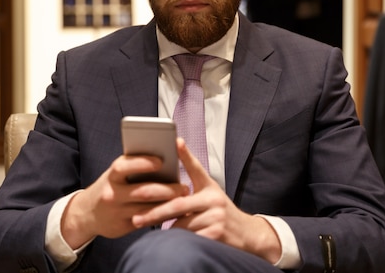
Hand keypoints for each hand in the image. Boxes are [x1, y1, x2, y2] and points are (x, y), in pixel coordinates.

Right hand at [60, 154, 188, 248]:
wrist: (87, 213)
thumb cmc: (111, 186)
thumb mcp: (117, 174)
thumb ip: (134, 168)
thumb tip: (165, 161)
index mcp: (112, 175)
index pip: (124, 166)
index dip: (143, 163)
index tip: (161, 161)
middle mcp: (112, 193)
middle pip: (143, 191)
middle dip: (167, 189)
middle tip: (184, 187)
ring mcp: (117, 211)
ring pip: (147, 209)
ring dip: (168, 204)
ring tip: (183, 198)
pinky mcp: (122, 227)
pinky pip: (146, 221)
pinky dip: (162, 216)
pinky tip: (174, 211)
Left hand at [131, 138, 281, 263]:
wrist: (247, 234)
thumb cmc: (220, 213)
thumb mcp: (210, 195)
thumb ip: (191, 190)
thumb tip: (164, 185)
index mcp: (210, 187)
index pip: (196, 168)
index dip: (186, 155)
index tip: (176, 141)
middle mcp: (214, 199)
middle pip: (178, 205)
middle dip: (155, 213)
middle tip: (137, 218)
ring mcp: (217, 217)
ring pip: (181, 226)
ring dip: (167, 230)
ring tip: (156, 232)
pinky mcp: (217, 235)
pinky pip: (189, 240)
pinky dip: (179, 242)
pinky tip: (173, 243)